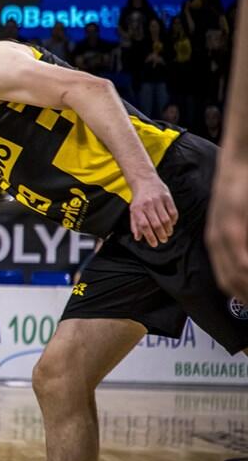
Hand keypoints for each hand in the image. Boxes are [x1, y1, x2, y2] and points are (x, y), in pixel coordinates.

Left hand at [129, 176, 177, 246]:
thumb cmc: (139, 198)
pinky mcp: (167, 197)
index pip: (144, 226)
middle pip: (156, 224)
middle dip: (161, 235)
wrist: (144, 180)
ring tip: (168, 233)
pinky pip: (173, 211)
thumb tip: (138, 237)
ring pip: (166, 219)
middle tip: (163, 240)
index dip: (150, 236)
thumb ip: (135, 224)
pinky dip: (174, 220)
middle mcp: (147, 205)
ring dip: (168, 229)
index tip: (154, 244)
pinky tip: (172, 224)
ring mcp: (158, 200)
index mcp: (137, 209)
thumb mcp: (133, 210)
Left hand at [206, 160, 247, 302]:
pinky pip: (239, 254)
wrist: (237, 165)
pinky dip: (245, 268)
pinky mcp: (233, 223)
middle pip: (229, 279)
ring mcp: (224, 232)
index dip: (239, 294)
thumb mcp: (238, 220)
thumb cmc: (241, 192)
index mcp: (217, 241)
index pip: (225, 277)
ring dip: (246, 286)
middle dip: (245, 295)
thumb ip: (241, 240)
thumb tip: (242, 258)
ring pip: (235, 271)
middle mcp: (217, 240)